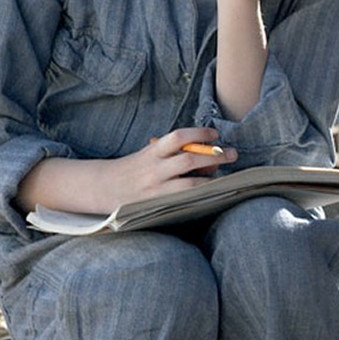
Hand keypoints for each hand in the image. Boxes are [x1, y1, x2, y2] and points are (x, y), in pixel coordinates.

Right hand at [16, 128, 239, 214]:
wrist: (105, 187)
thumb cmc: (136, 167)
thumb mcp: (151, 153)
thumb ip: (176, 153)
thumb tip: (212, 159)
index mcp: (152, 151)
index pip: (177, 137)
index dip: (199, 133)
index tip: (215, 135)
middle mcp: (154, 170)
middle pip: (189, 161)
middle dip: (214, 156)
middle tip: (233, 154)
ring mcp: (155, 190)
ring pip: (190, 186)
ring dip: (212, 181)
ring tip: (227, 177)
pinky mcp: (157, 206)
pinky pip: (184, 202)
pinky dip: (201, 198)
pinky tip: (214, 195)